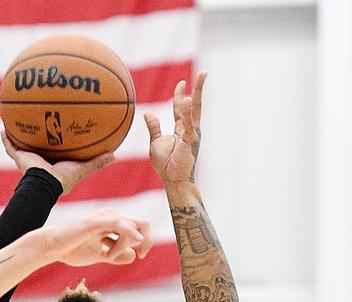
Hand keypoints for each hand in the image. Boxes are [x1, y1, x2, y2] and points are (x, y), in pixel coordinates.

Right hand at [1, 132, 114, 195]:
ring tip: (17, 120)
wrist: (46, 184)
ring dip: (19, 134)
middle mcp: (40, 160)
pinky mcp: (19, 158)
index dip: (56, 141)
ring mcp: (28, 159)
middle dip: (37, 135)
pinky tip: (2, 128)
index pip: (55, 150)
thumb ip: (98, 162)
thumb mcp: (83, 167)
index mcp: (54, 162)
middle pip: (38, 145)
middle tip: (38, 121)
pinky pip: (10, 147)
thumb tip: (115, 155)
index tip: (59, 131)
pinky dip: (6, 139)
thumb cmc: (64, 178)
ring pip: (22, 144)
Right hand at [39, 209, 151, 267]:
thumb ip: (116, 256)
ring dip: (122, 246)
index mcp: (112, 222)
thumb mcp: (100, 255)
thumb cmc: (72, 250)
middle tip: (142, 255)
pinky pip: (119, 224)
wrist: (53, 247)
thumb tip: (133, 255)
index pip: (139, 226)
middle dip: (147, 240)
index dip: (147, 240)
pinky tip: (137, 241)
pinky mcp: (96, 221)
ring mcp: (103, 217)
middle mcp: (110, 216)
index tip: (141, 256)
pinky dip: (129, 234)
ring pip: (129, 228)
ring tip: (106, 255)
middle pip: (142, 223)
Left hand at [145, 70, 205, 185]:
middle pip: (195, 104)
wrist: (172, 180)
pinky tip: (188, 100)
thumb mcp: (155, 143)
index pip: (181, 108)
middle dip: (199, 88)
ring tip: (201, 77)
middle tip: (204, 72)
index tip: (181, 83)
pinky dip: (188, 112)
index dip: (180, 95)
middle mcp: (190, 129)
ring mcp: (192, 134)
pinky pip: (189, 124)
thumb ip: (154, 127)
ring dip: (198, 93)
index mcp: (181, 129)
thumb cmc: (166, 165)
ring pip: (195, 110)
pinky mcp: (191, 140)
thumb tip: (147, 113)